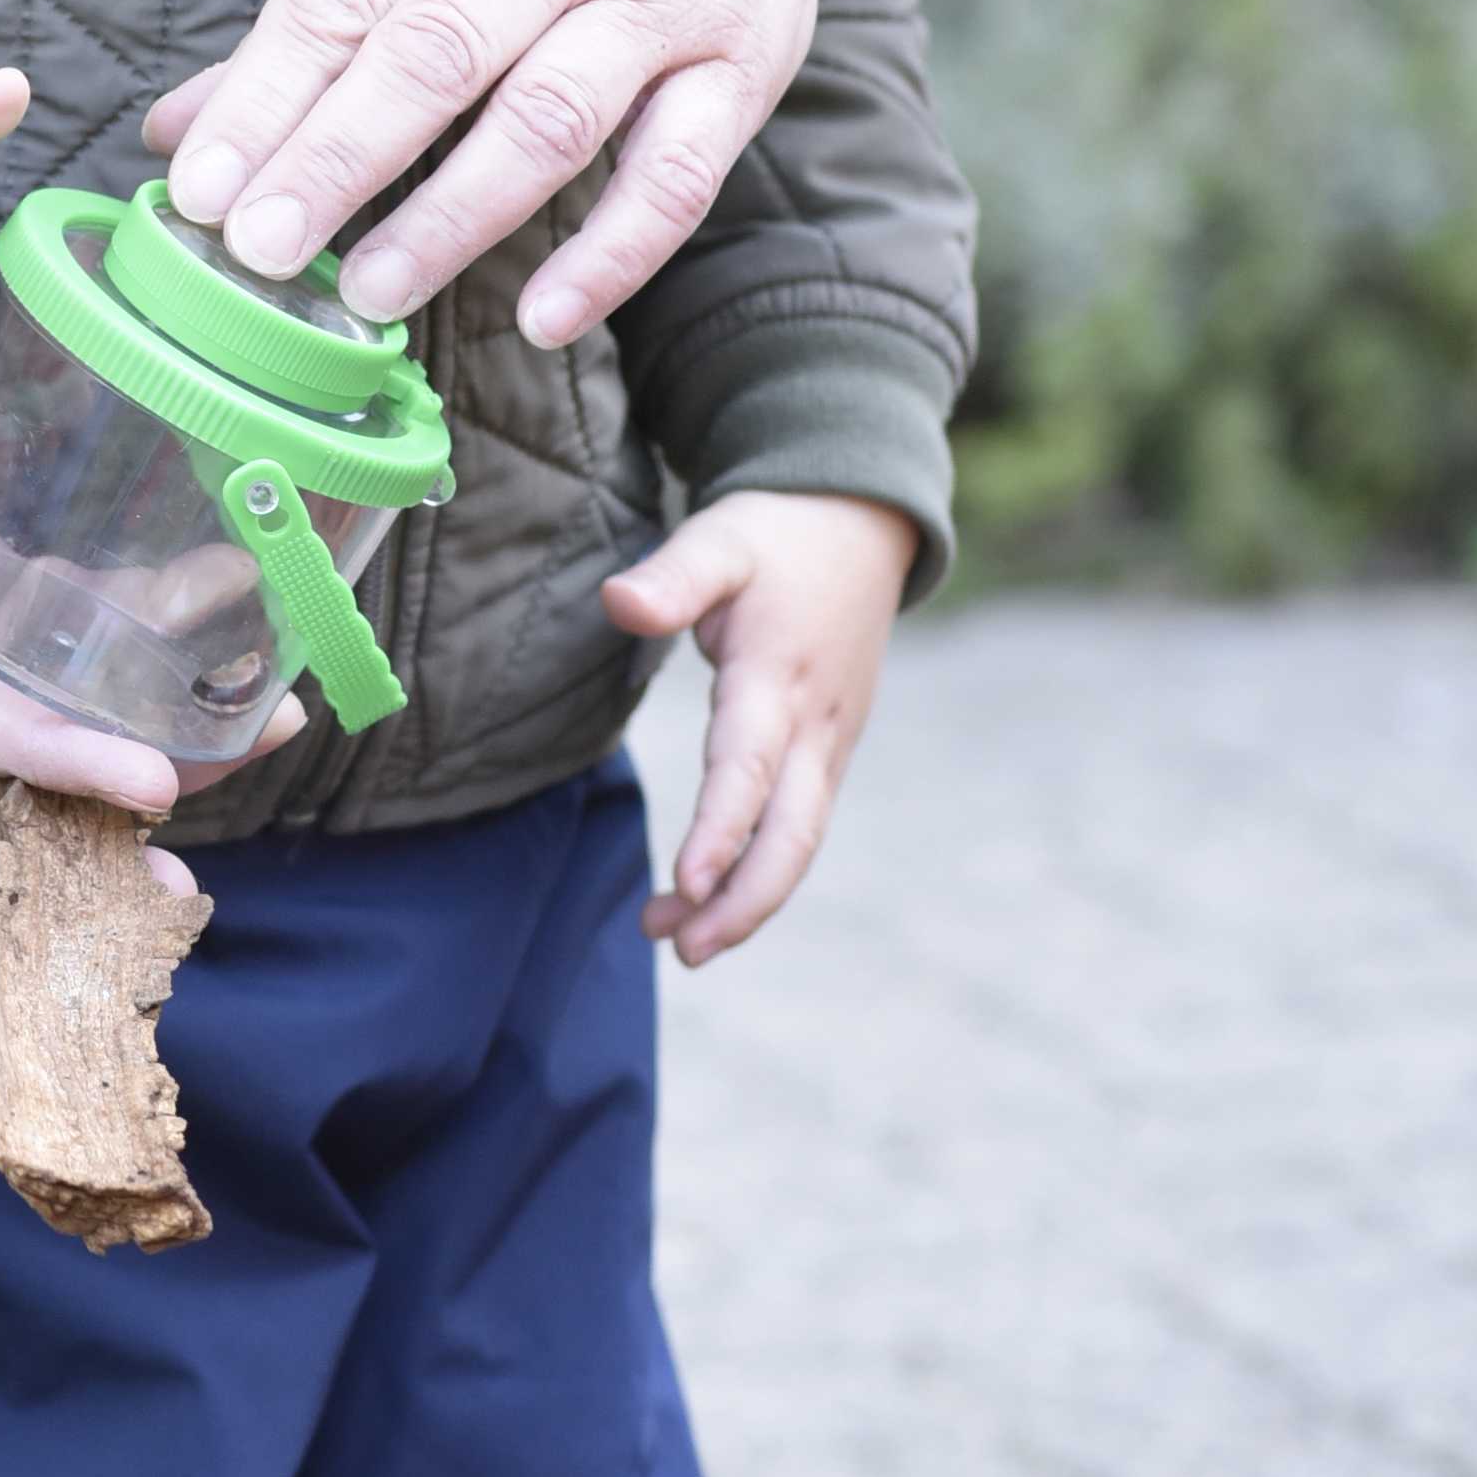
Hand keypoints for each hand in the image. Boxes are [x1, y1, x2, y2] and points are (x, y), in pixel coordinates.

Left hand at [150, 0, 910, 349]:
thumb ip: (314, 20)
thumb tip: (174, 131)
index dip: (268, 91)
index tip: (200, 184)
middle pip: (440, 49)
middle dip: (338, 156)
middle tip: (261, 247)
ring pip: (549, 117)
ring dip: (451, 216)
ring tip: (370, 292)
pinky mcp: (741, 69)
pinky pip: (674, 180)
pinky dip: (607, 259)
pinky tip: (539, 320)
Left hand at [601, 490, 913, 966]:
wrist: (858, 527)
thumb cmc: (775, 538)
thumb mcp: (718, 539)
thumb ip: (671, 576)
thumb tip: (619, 603)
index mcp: (777, 679)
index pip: (748, 769)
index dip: (721, 832)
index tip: (689, 885)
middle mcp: (813, 726)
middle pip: (791, 835)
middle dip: (741, 902)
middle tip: (680, 949)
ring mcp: (828, 745)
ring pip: (797, 842)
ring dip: (745, 900)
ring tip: (676, 940)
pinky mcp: (826, 753)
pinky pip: (798, 827)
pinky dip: (759, 870)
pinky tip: (710, 897)